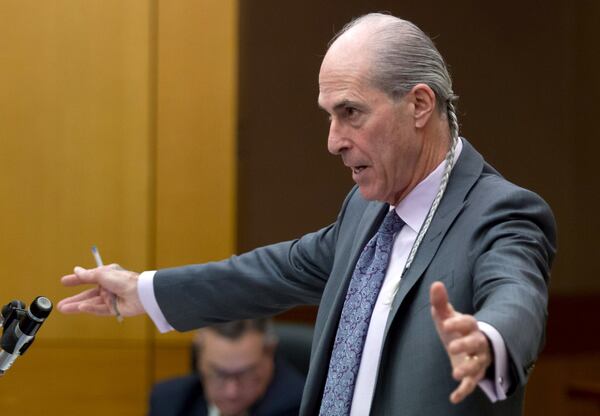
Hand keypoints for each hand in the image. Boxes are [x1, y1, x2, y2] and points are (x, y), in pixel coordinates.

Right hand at [57, 265, 143, 317]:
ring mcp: (112, 299)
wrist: (140, 293)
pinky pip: (99, 309)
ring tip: (63, 308)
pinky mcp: (115, 309)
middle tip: (60, 304)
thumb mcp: (102, 274)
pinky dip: (90, 308)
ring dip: (77, 306)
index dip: (76, 280)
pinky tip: (80, 307)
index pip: (89, 277)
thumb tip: (77, 270)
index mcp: (108, 275)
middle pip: (88, 294)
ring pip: (91, 303)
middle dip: (74, 299)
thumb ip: (88, 275)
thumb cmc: (124, 280)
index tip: (64, 282)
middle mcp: (109, 287)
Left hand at [430, 281, 491, 403]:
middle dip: (465, 345)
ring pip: (477, 365)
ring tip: (455, 374)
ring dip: (468, 370)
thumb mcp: (446, 315)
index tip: (445, 322)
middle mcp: (478, 343)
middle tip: (451, 347)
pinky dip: (464, 391)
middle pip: (476, 343)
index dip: (457, 322)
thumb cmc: (455, 328)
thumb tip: (435, 284)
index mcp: (470, 326)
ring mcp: (478, 360)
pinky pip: (472, 384)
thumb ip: (440, 302)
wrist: (468, 345)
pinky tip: (454, 398)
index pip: (467, 322)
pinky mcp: (474, 374)